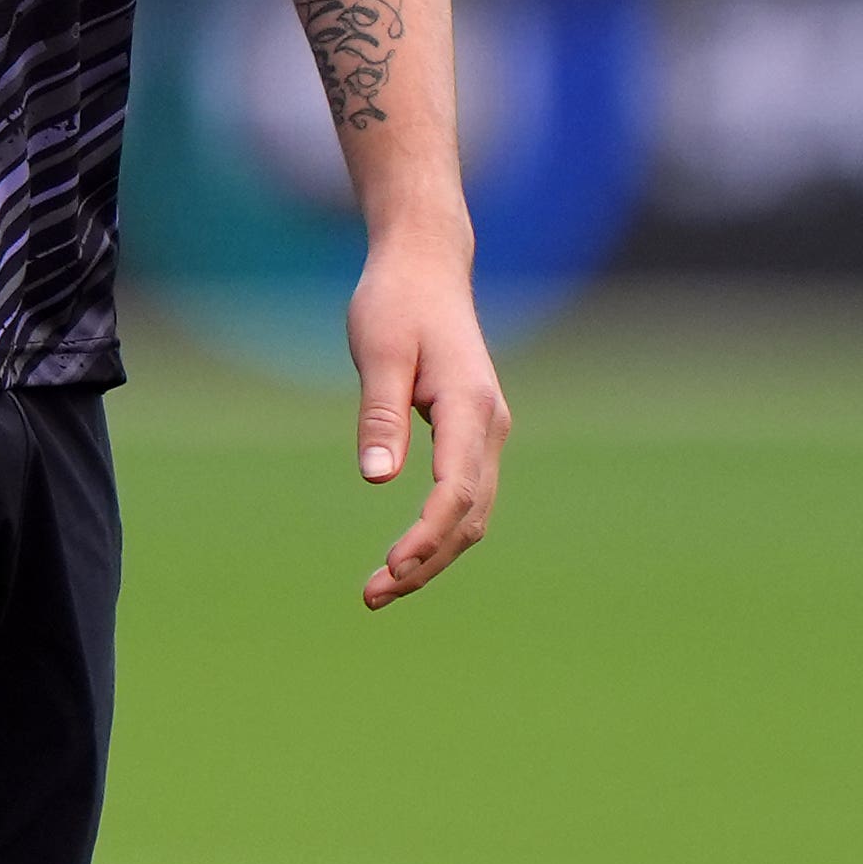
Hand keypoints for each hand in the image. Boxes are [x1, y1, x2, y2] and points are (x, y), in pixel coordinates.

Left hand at [345, 241, 507, 610]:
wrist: (425, 268)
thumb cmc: (394, 303)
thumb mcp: (378, 352)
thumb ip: (379, 415)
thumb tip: (378, 479)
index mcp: (471, 406)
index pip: (457, 491)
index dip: (427, 536)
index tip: (391, 569)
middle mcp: (491, 425)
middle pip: (470, 516)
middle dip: (426, 562)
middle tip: (371, 596)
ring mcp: (487, 432)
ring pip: (471, 513)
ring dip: (432, 554)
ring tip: (379, 588)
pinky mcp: (473, 434)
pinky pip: (464, 496)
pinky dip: (439, 531)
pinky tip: (405, 555)